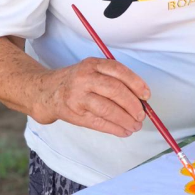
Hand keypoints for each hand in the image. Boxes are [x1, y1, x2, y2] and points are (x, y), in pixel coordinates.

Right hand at [33, 57, 148, 137]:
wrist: (48, 91)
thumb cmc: (78, 81)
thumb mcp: (92, 70)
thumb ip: (113, 79)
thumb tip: (141, 98)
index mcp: (93, 63)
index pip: (119, 71)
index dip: (136, 83)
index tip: (146, 95)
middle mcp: (84, 78)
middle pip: (115, 90)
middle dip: (132, 105)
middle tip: (142, 115)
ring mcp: (78, 96)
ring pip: (107, 109)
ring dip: (125, 120)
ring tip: (135, 126)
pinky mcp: (74, 113)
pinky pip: (99, 122)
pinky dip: (114, 128)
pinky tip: (124, 131)